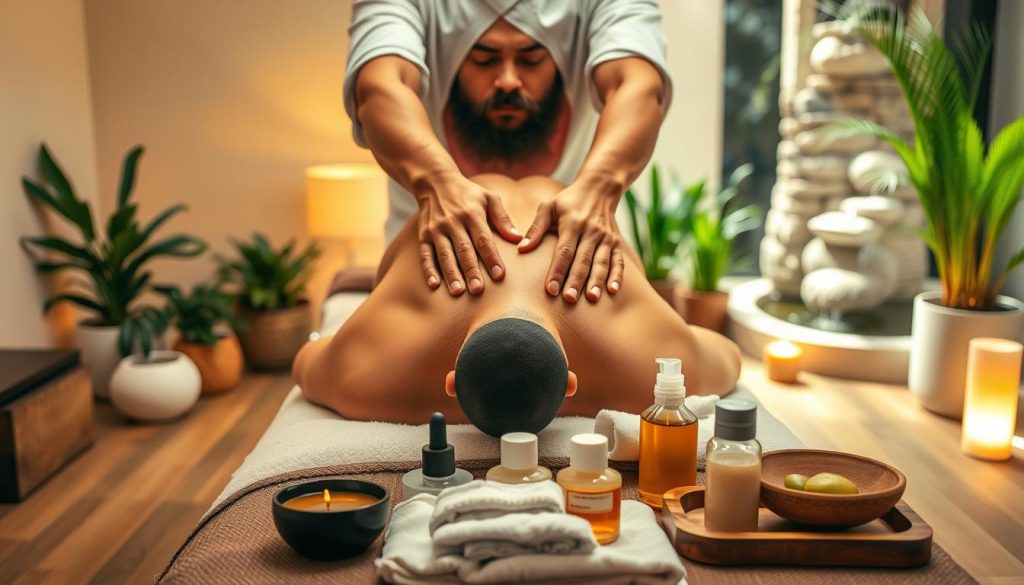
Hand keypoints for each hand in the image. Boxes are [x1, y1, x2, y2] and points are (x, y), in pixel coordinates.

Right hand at [416, 177, 521, 294]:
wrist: (435, 182)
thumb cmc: (469, 194)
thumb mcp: (489, 198)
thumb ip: (503, 219)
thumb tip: (518, 239)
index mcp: (472, 214)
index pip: (483, 239)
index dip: (491, 258)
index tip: (500, 275)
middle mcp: (453, 222)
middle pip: (464, 250)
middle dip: (471, 271)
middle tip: (478, 291)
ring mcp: (436, 229)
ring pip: (445, 255)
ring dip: (451, 274)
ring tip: (458, 292)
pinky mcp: (424, 235)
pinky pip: (426, 254)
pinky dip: (429, 270)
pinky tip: (434, 285)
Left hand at [517, 183, 624, 302]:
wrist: (599, 189)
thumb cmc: (568, 201)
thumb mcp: (549, 207)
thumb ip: (536, 228)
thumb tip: (521, 248)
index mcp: (572, 224)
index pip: (564, 251)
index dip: (557, 271)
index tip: (550, 290)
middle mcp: (591, 231)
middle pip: (582, 260)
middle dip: (576, 281)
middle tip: (569, 300)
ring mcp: (606, 238)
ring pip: (601, 263)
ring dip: (597, 281)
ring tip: (592, 299)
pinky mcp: (616, 243)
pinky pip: (618, 261)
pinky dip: (617, 276)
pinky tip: (612, 291)